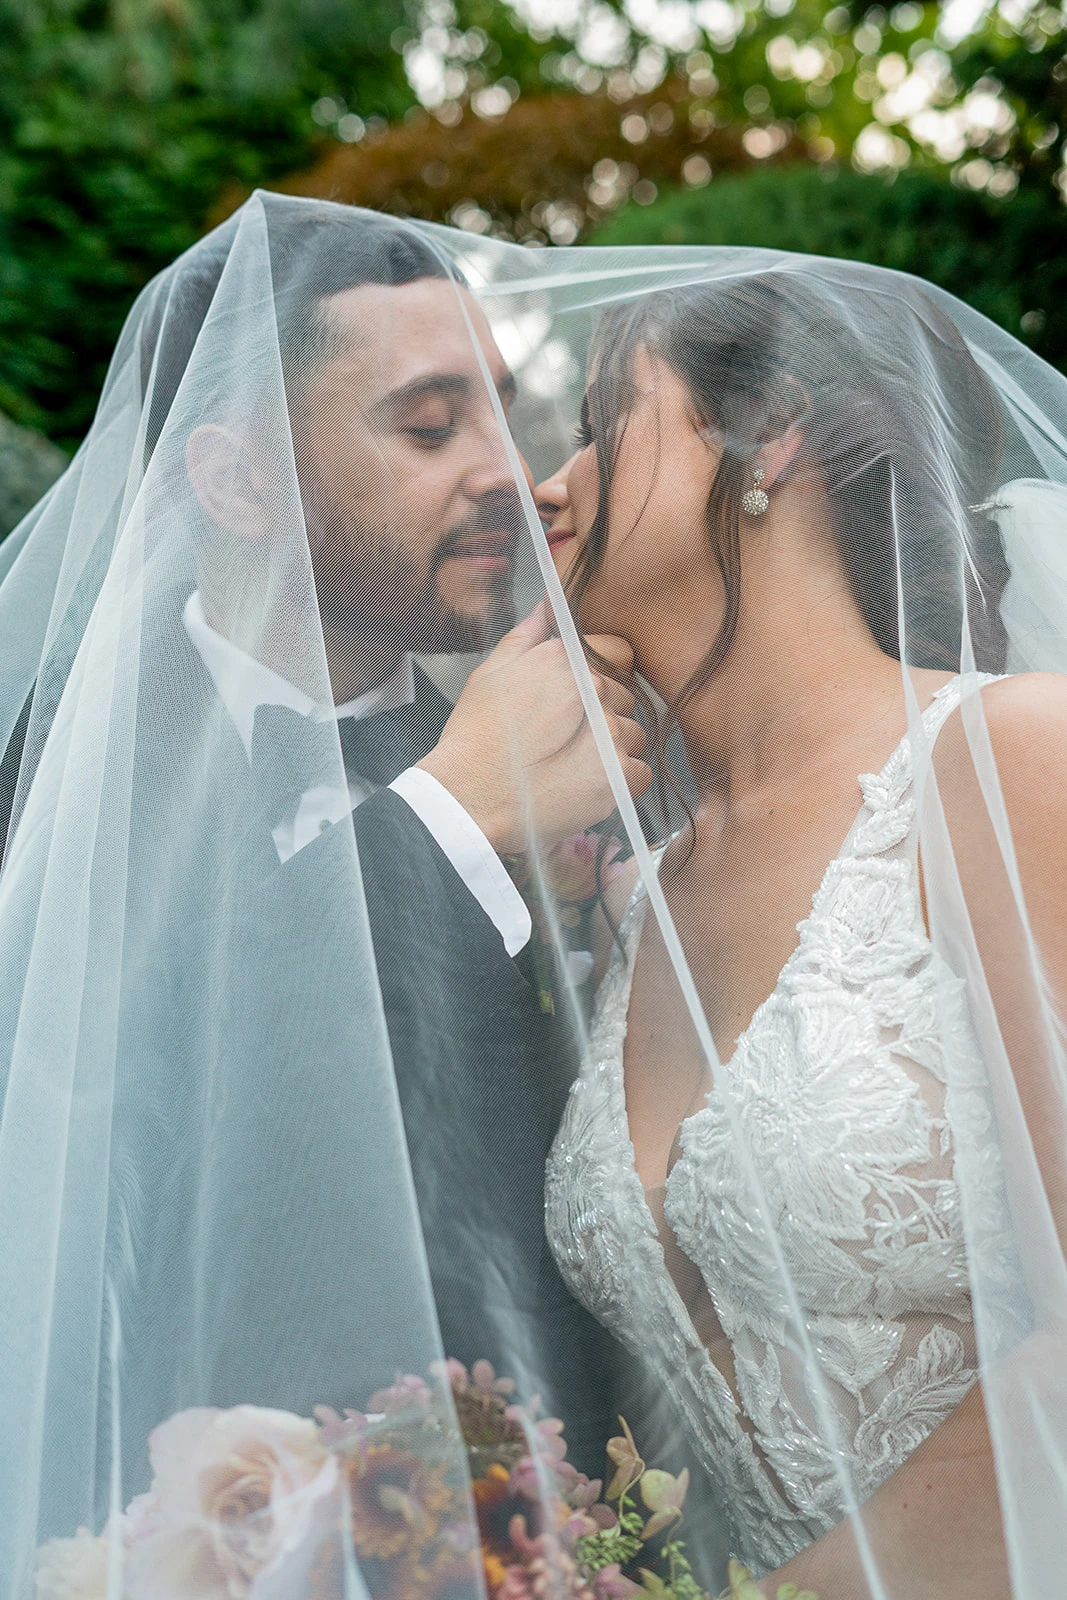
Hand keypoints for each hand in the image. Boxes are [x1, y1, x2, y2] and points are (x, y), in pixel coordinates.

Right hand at [418, 600, 651, 853]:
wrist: (467, 798)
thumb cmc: (474, 740)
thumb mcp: (490, 674)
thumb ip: (526, 636)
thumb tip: (547, 602)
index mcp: (565, 660)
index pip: (617, 653)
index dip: (602, 677)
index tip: (581, 702)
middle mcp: (594, 690)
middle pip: (625, 697)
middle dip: (605, 715)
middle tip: (567, 740)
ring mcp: (611, 732)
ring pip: (635, 735)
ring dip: (614, 749)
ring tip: (574, 766)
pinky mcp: (619, 774)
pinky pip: (641, 773)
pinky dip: (621, 781)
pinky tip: (588, 786)